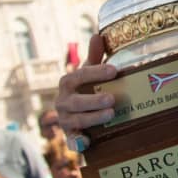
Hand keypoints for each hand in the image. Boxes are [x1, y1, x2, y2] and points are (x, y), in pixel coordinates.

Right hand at [55, 34, 116, 150]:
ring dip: (93, 118)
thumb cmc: (85, 87)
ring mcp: (65, 120)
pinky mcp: (69, 135)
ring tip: (111, 114)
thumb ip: (94, 56)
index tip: (114, 70)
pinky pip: (71, 141)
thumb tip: (98, 35)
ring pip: (76, 120)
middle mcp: (62, 101)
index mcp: (67, 82)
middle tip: (113, 99)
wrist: (74, 112)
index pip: (80, 75)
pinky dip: (77, 142)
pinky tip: (86, 142)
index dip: (96, 72)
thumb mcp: (89, 72)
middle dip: (94, 100)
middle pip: (76, 101)